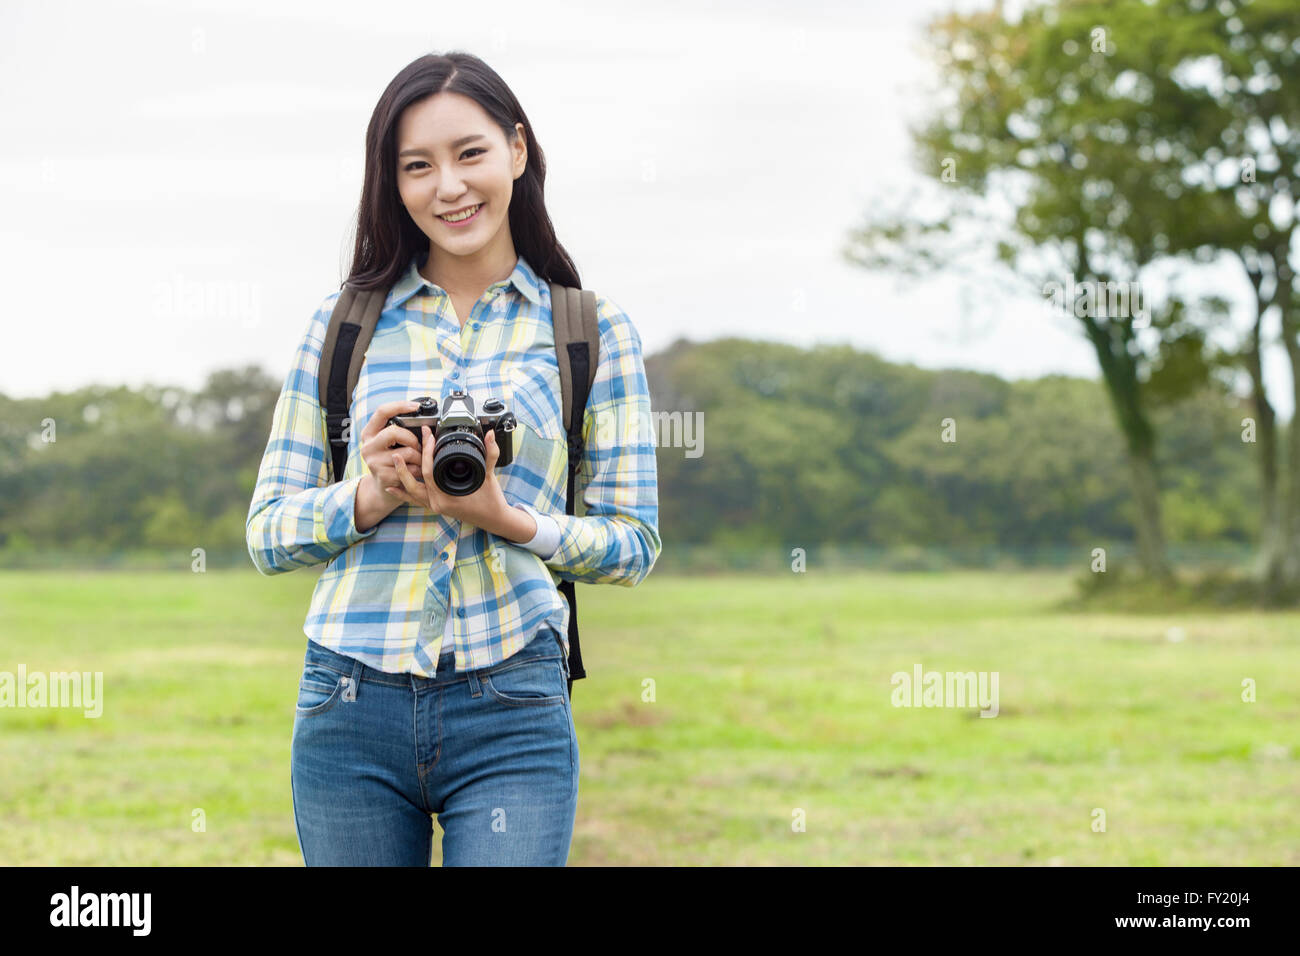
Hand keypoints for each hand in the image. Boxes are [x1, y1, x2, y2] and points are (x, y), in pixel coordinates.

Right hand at [357, 400, 425, 503]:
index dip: (399, 406)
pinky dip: (417, 470)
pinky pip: (409, 468)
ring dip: (418, 457)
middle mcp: (368, 446)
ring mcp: (373, 461)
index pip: (381, 411)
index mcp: (369, 433)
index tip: (415, 406)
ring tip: (418, 461)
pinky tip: (414, 471)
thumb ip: (398, 431)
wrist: (382, 488)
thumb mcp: (389, 444)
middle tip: (417, 446)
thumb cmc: (390, 461)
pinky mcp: (383, 475)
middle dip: (411, 438)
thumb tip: (423, 423)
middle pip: (393, 431)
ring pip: (405, 452)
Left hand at [387, 425, 515, 532]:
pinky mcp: (437, 507)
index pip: (429, 471)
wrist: (494, 519)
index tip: (427, 436)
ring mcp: (436, 506)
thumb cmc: (492, 501)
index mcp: (448, 496)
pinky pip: (416, 500)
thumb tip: (489, 435)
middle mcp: (438, 503)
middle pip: (414, 482)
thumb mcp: (490, 475)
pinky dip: (403, 494)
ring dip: (401, 478)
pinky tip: (392, 488)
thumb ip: (490, 453)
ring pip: (412, 492)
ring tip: (393, 463)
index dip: (426, 451)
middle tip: (399, 450)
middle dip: (405, 465)